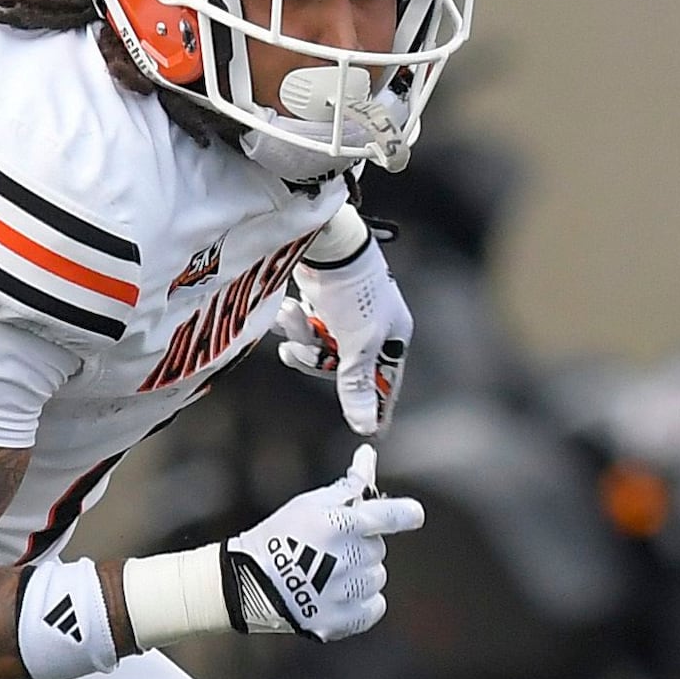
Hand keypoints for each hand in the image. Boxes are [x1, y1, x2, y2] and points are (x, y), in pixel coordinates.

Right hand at [223, 444, 423, 640]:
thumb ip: (348, 485)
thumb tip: (368, 456)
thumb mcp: (310, 503)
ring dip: (360, 575)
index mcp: (339, 525)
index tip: (413, 514)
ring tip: (325, 574)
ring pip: (377, 577)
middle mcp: (345, 558)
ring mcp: (343, 592)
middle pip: (378, 549)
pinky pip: (374, 606)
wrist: (247, 583)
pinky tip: (335, 594)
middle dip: (360, 546)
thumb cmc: (280, 536)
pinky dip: (362, 602)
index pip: (390, 517)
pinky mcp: (340, 620)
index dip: (406, 514)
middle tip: (328, 550)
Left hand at [272, 213, 412, 435]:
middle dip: (316, 360)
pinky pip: (307, 330)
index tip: (374, 434)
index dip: (377, 405)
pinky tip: (287, 308)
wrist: (327, 244)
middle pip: (343, 369)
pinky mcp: (323, 305)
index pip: (386, 382)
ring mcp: (346, 316)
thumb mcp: (358, 344)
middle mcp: (372, 328)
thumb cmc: (354, 292)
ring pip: (319, 348)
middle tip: (298, 352)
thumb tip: (366, 428)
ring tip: (291, 317)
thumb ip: (357, 385)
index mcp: (392, 337)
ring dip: (300, 337)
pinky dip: (294, 323)